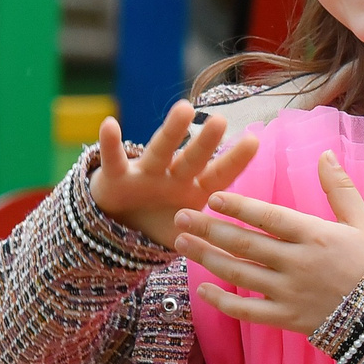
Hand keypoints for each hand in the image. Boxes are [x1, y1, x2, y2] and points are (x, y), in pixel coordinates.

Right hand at [89, 99, 257, 246]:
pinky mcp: (116, 177)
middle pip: (192, 158)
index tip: (253, 140)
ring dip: (171, 131)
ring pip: (159, 150)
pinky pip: (113, 159)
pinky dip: (110, 144)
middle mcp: (173, 176)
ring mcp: (145, 174)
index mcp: (193, 189)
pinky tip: (109, 125)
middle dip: (206, 142)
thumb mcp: (186, 234)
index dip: (234, 161)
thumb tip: (238, 254)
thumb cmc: (162, 222)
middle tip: (220, 121)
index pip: (218, 175)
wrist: (119, 226)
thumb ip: (206, 240)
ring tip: (185, 109)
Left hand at [174, 152, 363, 334]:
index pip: (268, 217)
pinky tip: (202, 288)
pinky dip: (222, 302)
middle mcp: (297, 263)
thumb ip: (340, 188)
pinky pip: (247, 311)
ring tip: (181, 243)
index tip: (211, 196)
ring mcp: (289, 293)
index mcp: (315, 236)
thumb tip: (324, 153)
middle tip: (180, 216)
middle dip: (208, 229)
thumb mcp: (363, 221)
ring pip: (239, 274)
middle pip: (244, 243)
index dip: (238, 206)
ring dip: (207, 257)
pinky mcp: (286, 318)